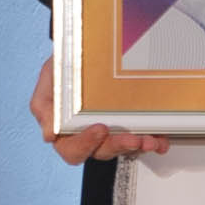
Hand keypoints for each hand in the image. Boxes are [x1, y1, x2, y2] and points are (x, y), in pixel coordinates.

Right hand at [31, 54, 164, 164]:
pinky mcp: (127, 127)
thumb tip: (50, 135)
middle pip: (102, 152)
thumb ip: (44, 106)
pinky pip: (140, 138)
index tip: (100, 129)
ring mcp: (109, 133)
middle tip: (133, 138)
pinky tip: (160, 137)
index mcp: (65, 132)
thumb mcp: (50, 79)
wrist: (85, 52)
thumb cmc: (65, 67)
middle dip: (120, 146)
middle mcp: (88, 136)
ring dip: (139, 146)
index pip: (73, 150)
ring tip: (151, 139)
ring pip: (124, 148)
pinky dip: (152, 138)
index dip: (86, 144)